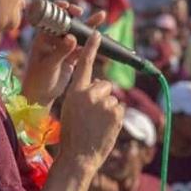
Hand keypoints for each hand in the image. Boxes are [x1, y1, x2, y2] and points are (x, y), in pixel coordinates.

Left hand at [22, 0, 105, 104]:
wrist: (40, 96)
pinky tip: (103, 38)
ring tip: (101, 15)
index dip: (59, 10)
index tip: (68, 8)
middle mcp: (53, 40)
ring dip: (89, 27)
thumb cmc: (38, 80)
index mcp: (43, 38)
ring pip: (78, 34)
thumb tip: (72, 38)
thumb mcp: (49, 65)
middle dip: (76, 16)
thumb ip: (60, 52)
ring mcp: (63, 48)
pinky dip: (93, 43)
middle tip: (81, 11)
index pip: (51, 19)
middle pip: (67, 23)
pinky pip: (83, 47)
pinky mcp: (71, 57)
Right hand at [58, 31, 123, 172]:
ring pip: (113, 98)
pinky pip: (120, 109)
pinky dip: (115, 117)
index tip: (98, 33)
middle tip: (92, 114)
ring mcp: (105, 104)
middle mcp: (90, 94)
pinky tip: (105, 128)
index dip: (92, 48)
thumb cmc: (71, 133)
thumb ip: (84, 94)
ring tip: (96, 124)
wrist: (78, 157)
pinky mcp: (117, 113)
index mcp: (75, 91)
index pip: (85, 65)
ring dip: (108, 109)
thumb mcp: (70, 108)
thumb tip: (101, 84)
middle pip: (104, 85)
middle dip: (102, 95)